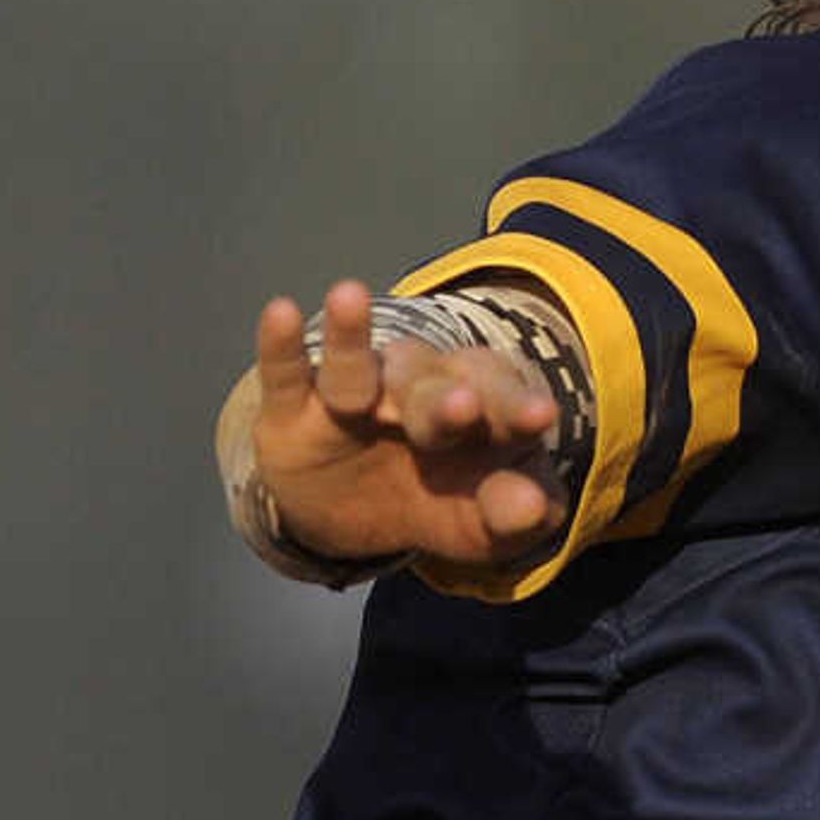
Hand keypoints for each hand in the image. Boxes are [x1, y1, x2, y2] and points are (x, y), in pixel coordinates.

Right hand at [249, 278, 563, 569]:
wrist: (358, 521)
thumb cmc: (441, 505)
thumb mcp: (483, 523)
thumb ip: (512, 514)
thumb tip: (534, 509)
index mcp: (480, 409)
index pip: (502, 400)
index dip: (517, 407)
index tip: (538, 417)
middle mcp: (418, 389)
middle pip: (432, 388)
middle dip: (445, 400)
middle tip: (464, 406)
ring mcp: (353, 395)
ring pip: (358, 368)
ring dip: (354, 344)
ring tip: (349, 296)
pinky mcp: (292, 412)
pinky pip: (286, 372)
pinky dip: (281, 345)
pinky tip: (281, 312)